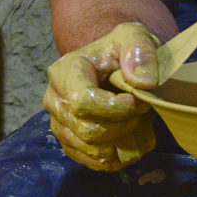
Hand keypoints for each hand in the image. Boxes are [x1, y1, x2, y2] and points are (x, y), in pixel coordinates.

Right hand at [43, 22, 160, 171]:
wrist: (115, 63)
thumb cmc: (122, 50)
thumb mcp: (134, 36)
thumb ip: (140, 50)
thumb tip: (143, 83)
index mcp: (64, 71)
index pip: (82, 102)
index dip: (114, 109)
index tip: (139, 102)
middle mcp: (54, 99)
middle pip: (87, 129)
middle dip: (122, 125)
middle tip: (142, 111)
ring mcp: (58, 122)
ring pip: (89, 148)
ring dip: (120, 140)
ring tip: (136, 121)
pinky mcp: (68, 141)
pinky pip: (89, 160)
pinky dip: (113, 157)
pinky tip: (129, 141)